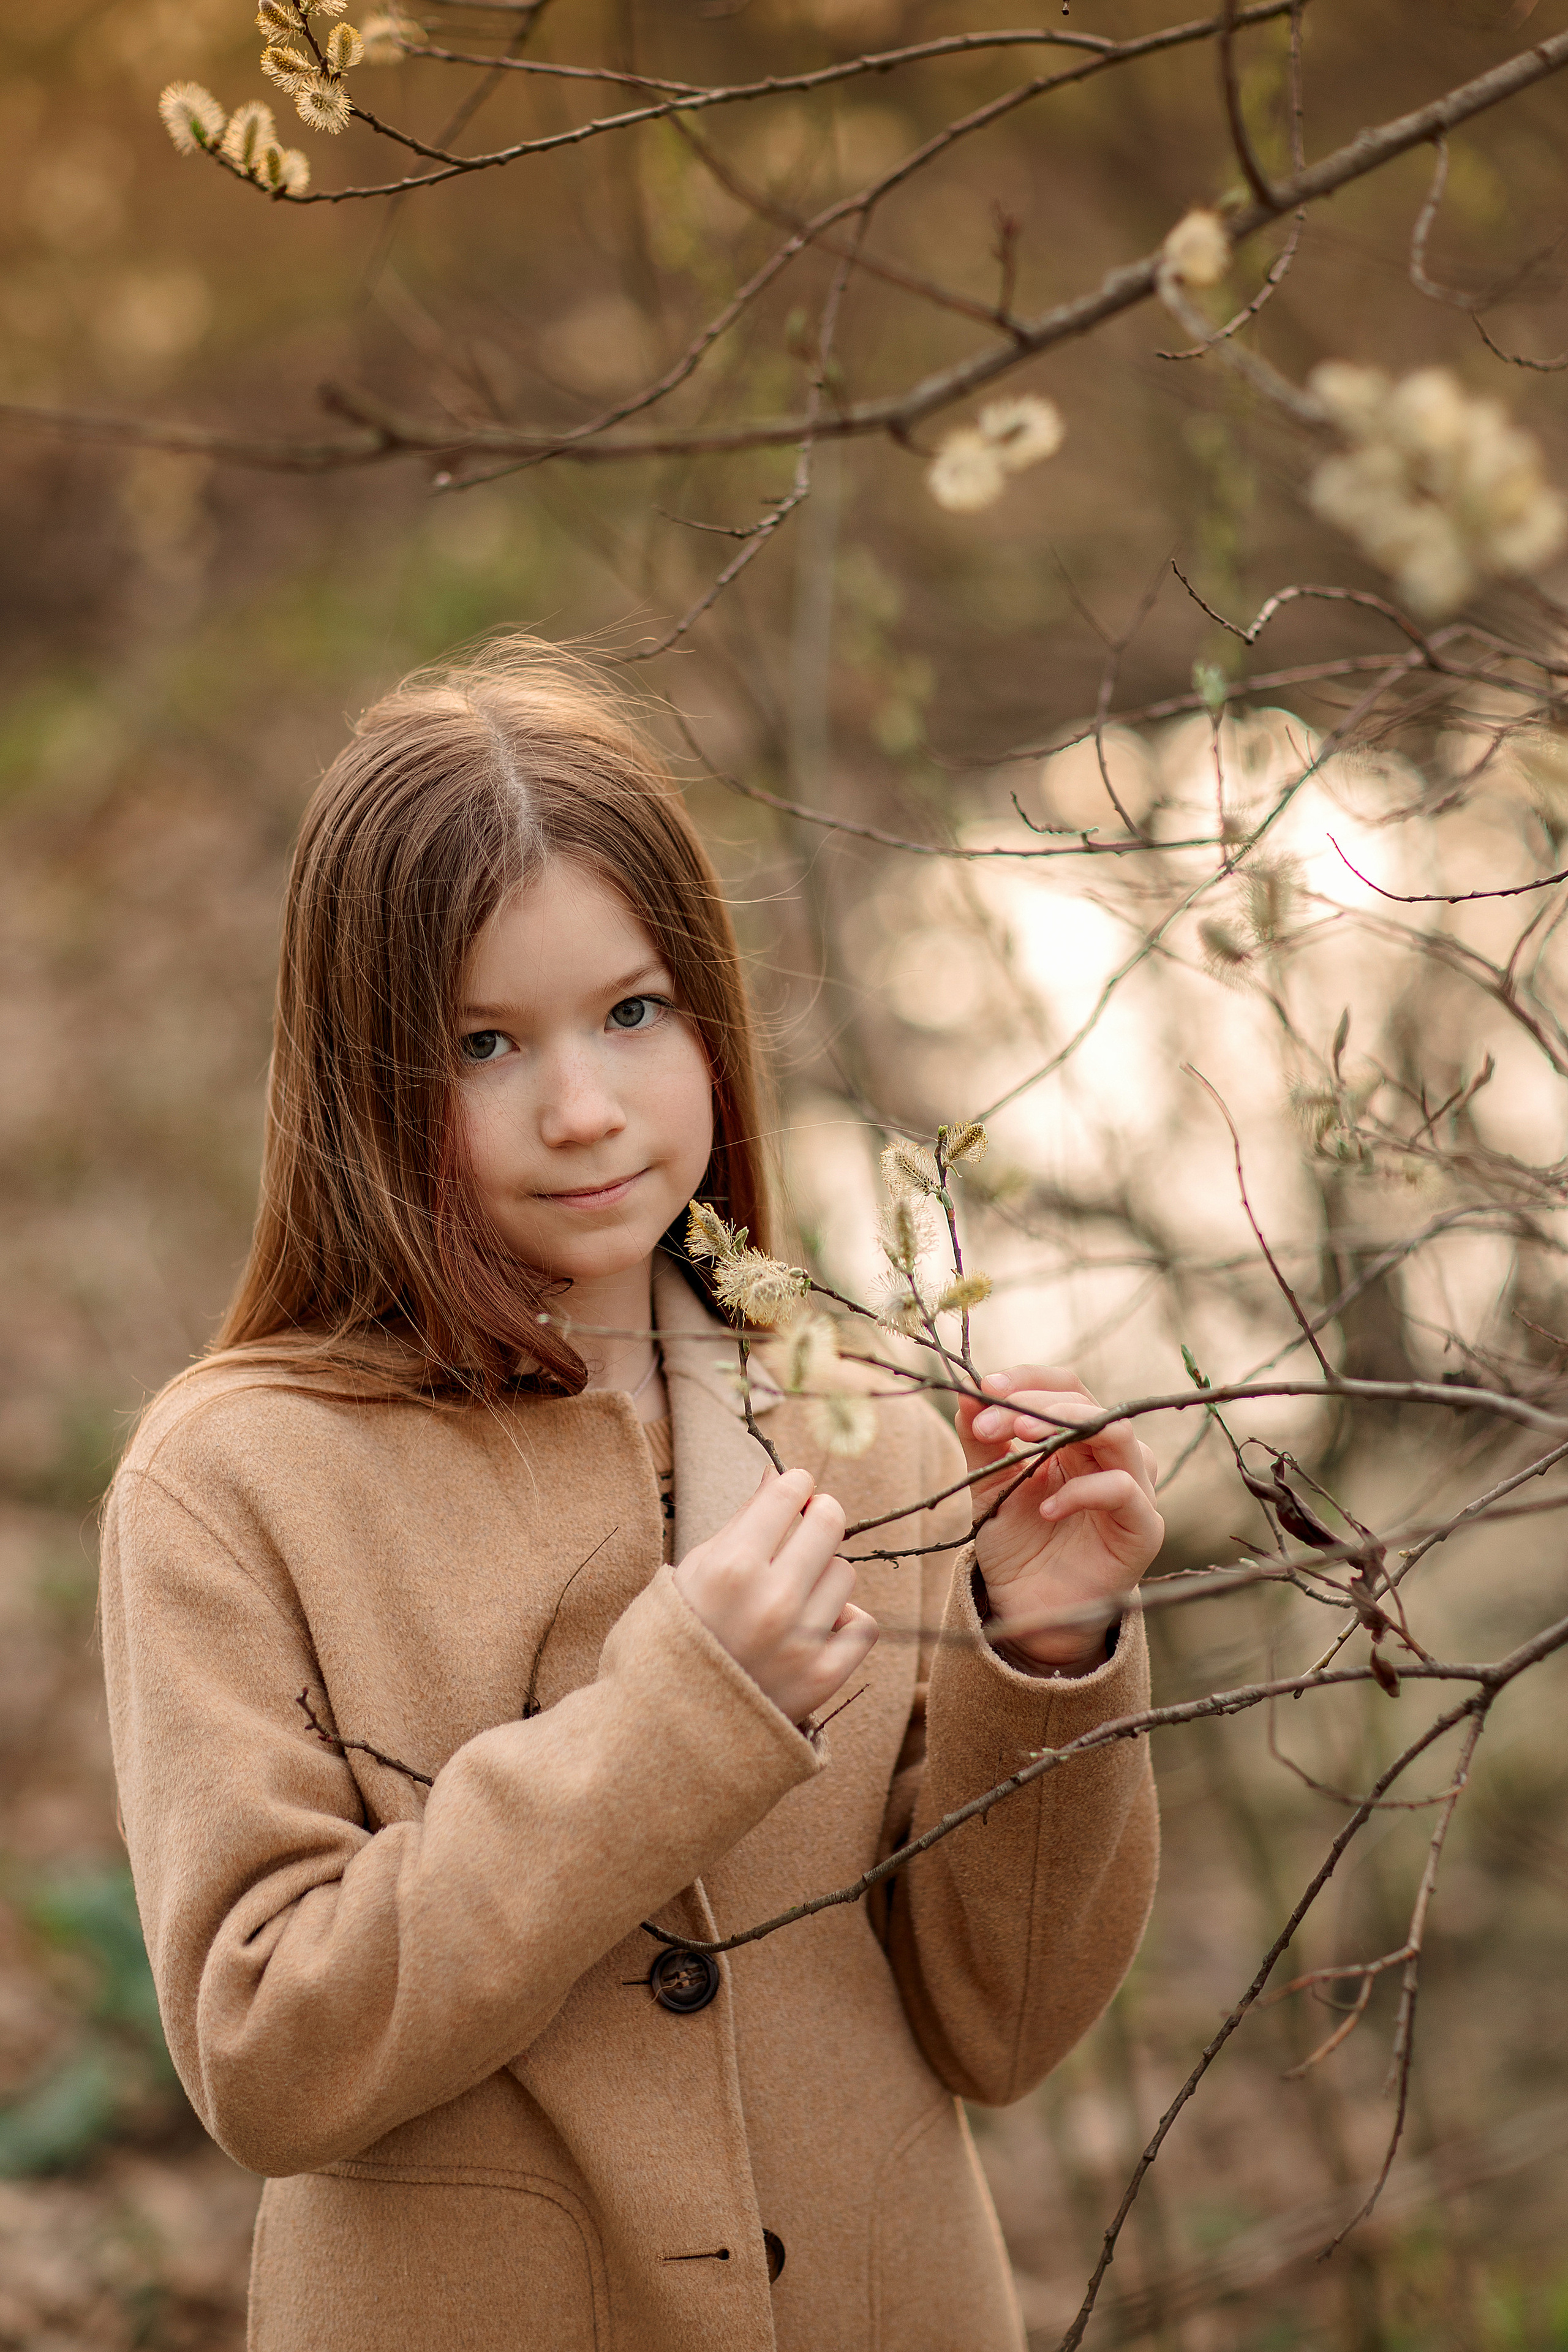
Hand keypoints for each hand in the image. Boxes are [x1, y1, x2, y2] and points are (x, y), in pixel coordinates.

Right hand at [672, 1467, 877, 1723]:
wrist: (665, 1733)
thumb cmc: (671, 1642)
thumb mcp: (688, 1573)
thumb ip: (739, 1524)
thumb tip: (778, 1477)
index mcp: (730, 1567)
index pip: (789, 1493)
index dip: (794, 1486)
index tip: (792, 1492)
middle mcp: (771, 1599)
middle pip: (829, 1523)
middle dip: (818, 1517)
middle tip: (804, 1528)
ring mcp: (801, 1641)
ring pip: (843, 1573)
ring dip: (823, 1576)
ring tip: (793, 1594)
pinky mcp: (823, 1678)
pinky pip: (862, 1626)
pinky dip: (844, 1623)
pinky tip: (817, 1627)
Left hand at [955, 1365, 1162, 1674]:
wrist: (1030, 1610)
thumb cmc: (1017, 1543)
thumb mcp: (989, 1485)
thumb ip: (982, 1440)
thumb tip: (965, 1391)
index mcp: (1079, 1439)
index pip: (1067, 1386)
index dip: (1028, 1379)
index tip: (984, 1387)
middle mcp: (1111, 1456)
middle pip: (1088, 1403)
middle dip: (1034, 1403)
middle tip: (990, 1419)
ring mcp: (1134, 1489)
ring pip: (1117, 1433)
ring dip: (1064, 1425)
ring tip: (1019, 1436)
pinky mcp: (1142, 1528)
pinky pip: (1124, 1490)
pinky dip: (1082, 1491)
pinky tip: (1045, 1507)